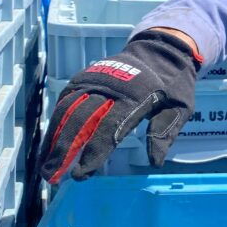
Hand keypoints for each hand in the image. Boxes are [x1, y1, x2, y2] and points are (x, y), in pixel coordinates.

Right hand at [38, 29, 200, 183]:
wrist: (160, 49)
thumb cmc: (173, 84)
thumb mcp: (181, 107)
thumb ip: (165, 133)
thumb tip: (155, 163)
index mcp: (136, 96)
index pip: (109, 129)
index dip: (93, 154)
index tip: (81, 175)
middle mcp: (109, 86)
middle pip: (81, 121)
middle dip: (64, 151)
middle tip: (52, 177)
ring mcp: (93, 79)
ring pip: (67, 111)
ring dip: (53, 139)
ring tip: (45, 166)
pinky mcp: (84, 77)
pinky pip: (65, 101)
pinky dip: (55, 122)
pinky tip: (49, 143)